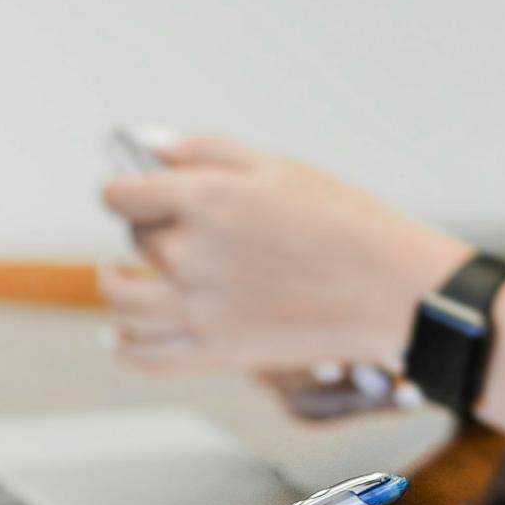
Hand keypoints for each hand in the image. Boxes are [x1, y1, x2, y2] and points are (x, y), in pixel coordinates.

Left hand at [100, 137, 470, 371]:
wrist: (390, 289)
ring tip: (119, 275)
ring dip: (115, 284)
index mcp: (205, 200)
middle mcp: (191, 255)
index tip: (127, 189)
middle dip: (145, 227)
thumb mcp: (276, 167)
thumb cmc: (341, 221)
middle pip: (135, 239)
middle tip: (170, 226)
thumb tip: (148, 147)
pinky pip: (144, 356)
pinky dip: (124, 347)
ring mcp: (197, 309)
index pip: (121, 194)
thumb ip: (204, 152)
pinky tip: (119, 334)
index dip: (120, 188)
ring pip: (122, 300)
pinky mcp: (212, 352)